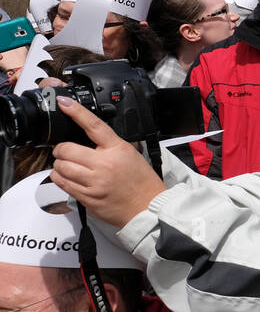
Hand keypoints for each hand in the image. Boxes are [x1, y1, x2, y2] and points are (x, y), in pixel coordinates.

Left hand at [49, 97, 165, 228]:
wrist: (148, 208)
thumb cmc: (143, 182)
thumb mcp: (132, 155)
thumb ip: (111, 146)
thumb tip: (90, 138)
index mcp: (118, 150)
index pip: (93, 125)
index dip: (76, 112)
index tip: (64, 103)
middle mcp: (104, 165)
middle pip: (67, 149)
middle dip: (61, 149)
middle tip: (65, 151)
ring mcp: (94, 182)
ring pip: (61, 167)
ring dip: (59, 165)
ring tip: (67, 166)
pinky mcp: (87, 197)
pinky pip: (63, 184)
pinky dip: (60, 178)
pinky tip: (67, 177)